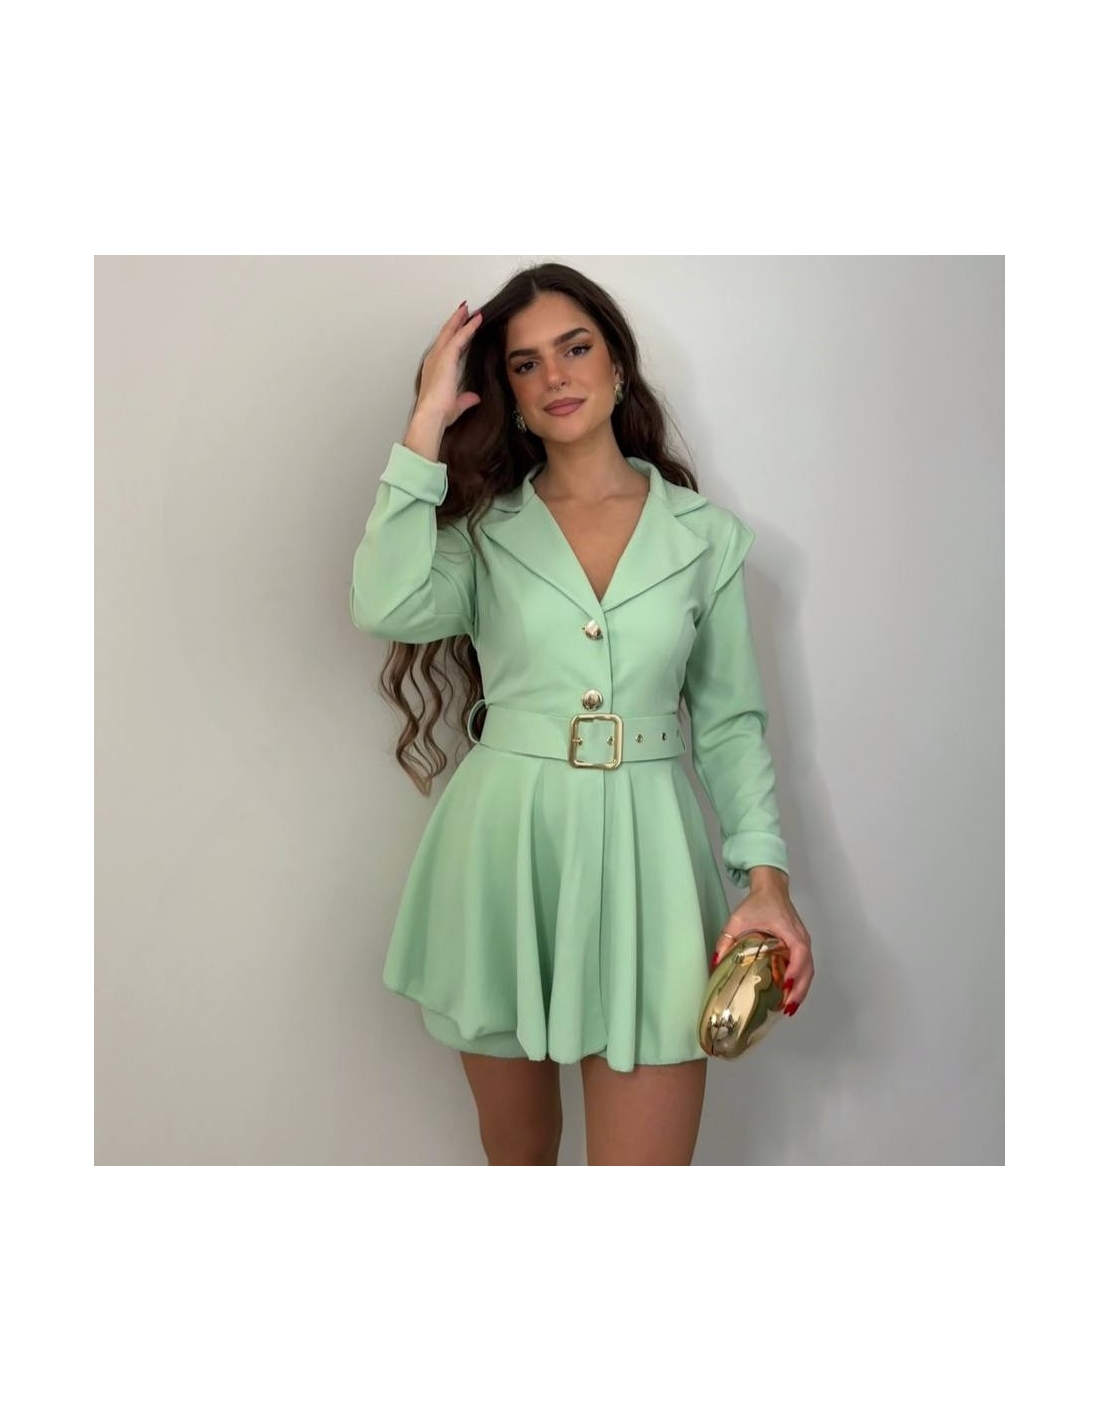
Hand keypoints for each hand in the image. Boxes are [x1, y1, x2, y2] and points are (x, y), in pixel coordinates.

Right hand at [413, 300, 483, 429]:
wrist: (432, 414)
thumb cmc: (439, 413)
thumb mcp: (456, 404)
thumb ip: (465, 399)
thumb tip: (474, 398)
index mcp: (434, 369)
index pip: (445, 347)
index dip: (453, 336)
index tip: (460, 327)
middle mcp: (434, 359)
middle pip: (445, 334)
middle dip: (455, 321)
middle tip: (463, 309)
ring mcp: (439, 356)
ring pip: (451, 332)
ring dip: (461, 320)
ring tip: (469, 309)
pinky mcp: (447, 356)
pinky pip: (460, 337)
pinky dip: (469, 327)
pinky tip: (477, 319)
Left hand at [710, 881, 812, 1016]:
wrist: (771, 889)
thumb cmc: (758, 902)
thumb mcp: (737, 919)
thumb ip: (726, 939)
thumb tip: (716, 963)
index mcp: (789, 929)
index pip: (799, 950)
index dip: (795, 969)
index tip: (787, 984)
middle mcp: (801, 937)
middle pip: (808, 967)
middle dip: (800, 989)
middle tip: (787, 1007)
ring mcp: (803, 942)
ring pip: (809, 969)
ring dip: (802, 989)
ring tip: (789, 1007)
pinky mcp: (800, 945)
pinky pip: (805, 966)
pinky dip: (800, 981)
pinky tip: (790, 994)